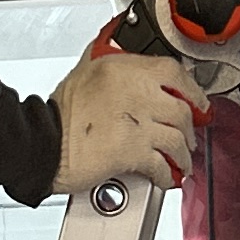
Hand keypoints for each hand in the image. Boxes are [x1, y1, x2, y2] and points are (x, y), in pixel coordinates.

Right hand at [49, 46, 197, 192]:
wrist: (43, 143)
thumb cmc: (59, 114)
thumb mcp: (85, 72)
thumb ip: (112, 66)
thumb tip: (128, 62)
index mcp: (123, 69)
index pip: (173, 72)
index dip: (191, 90)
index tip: (196, 101)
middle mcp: (134, 92)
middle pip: (181, 109)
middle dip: (189, 129)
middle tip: (189, 136)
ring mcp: (136, 122)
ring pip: (177, 139)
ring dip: (182, 154)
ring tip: (181, 161)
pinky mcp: (132, 151)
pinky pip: (162, 164)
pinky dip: (167, 174)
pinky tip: (165, 177)